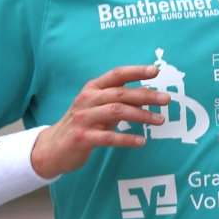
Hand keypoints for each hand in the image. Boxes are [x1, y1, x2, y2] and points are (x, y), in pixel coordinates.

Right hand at [31, 65, 170, 178]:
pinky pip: (109, 137)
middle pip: (120, 93)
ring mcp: (84, 118)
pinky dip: (127, 139)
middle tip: (166, 100)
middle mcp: (87, 100)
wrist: (53, 147)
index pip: (116, 75)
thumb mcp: (97, 108)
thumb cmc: (81, 125)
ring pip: (117, 112)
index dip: (136, 71)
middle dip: (146, 95)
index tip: (155, 71)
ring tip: (159, 120)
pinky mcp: (83, 138)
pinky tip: (141, 141)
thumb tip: (145, 96)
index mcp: (92, 89)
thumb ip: (117, 101)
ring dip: (141, 115)